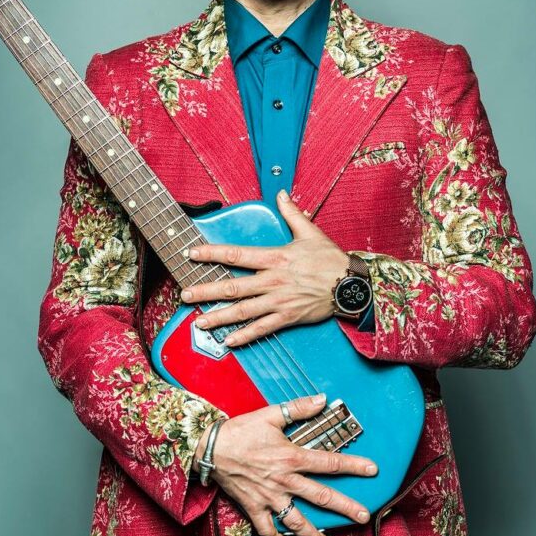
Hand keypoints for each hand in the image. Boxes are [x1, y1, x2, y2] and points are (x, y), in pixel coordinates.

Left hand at [180, 189, 350, 346]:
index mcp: (275, 257)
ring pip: (243, 310)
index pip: (236, 255)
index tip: (192, 253)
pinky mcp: (288, 317)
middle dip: (206, 290)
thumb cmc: (330, 259)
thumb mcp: (311, 232)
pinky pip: (262, 328)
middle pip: (233, 286)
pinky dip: (245, 336)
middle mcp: (273, 280)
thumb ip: (291, 213)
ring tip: (199, 321)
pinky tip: (228, 341)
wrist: (351, 285)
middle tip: (184, 294)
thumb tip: (281, 194)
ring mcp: (279, 301)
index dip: (211, 254)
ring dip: (219, 317)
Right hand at [192, 392, 377, 535]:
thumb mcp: (270, 415)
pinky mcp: (254, 507)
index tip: (372, 471)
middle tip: (363, 516)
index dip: (353, 466)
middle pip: (322, 497)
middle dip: (345, 507)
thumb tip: (323, 399)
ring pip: (297, 521)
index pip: (330, 463)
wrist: (209, 448)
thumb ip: (298, 408)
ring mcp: (270, 497)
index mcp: (292, 457)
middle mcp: (285, 480)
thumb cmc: (240, 430)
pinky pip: (267, 529)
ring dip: (314, 535)